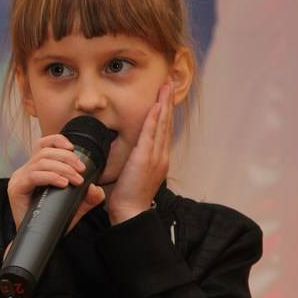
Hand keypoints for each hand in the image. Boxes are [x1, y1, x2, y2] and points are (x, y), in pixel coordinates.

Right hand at [5, 134, 105, 257]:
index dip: (58, 141)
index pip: (43, 144)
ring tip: (76, 180)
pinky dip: (51, 177)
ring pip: (41, 161)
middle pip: (45, 152)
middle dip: (67, 159)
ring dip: (63, 168)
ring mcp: (19, 178)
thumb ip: (88, 197)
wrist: (38, 241)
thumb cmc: (52, 221)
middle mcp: (25, 170)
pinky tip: (63, 184)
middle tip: (82, 171)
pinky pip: (34, 175)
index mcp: (36, 168)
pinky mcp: (16, 189)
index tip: (74, 150)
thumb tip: (96, 189)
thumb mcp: (75, 206)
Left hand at [106, 81, 173, 224]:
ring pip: (162, 125)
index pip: (163, 131)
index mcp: (159, 160)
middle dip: (168, 102)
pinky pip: (151, 134)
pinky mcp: (146, 158)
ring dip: (163, 104)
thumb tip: (128, 152)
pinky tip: (156, 105)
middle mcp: (161, 156)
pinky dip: (155, 118)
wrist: (130, 213)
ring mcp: (156, 156)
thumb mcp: (134, 176)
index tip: (165, 97)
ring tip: (166, 87)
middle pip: (166, 123)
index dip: (165, 113)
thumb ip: (134, 161)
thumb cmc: (128, 198)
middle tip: (169, 84)